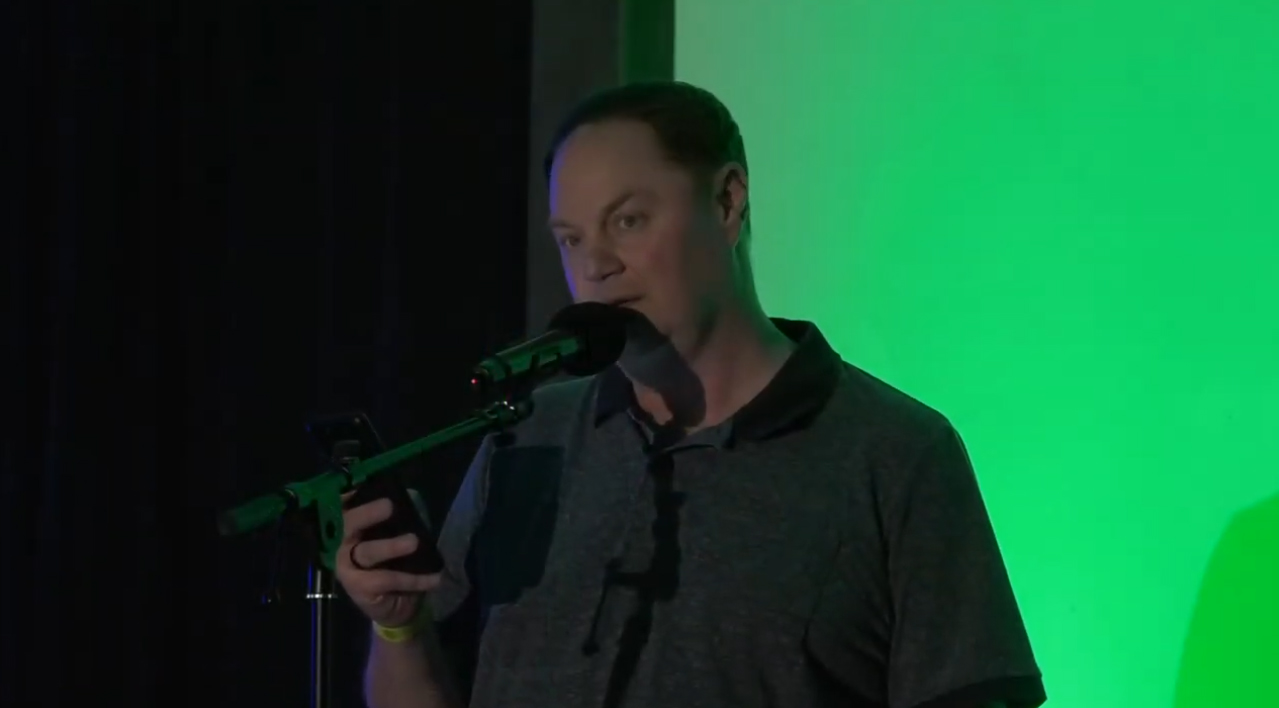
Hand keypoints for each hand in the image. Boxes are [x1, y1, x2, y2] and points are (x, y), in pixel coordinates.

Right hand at [334, 495, 440, 627]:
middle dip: (368, 513)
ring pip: (368, 552)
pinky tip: (434, 577)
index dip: (349, 494)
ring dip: (391, 546)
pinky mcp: (359, 588)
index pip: (344, 506)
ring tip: (414, 542)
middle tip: (389, 505)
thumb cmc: (395, 563)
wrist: (397, 606)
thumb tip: (412, 494)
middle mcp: (343, 544)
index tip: (361, 484)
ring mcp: (347, 567)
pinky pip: (387, 579)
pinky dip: (413, 579)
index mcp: (350, 528)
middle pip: (349, 524)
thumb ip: (403, 517)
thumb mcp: (399, 537)